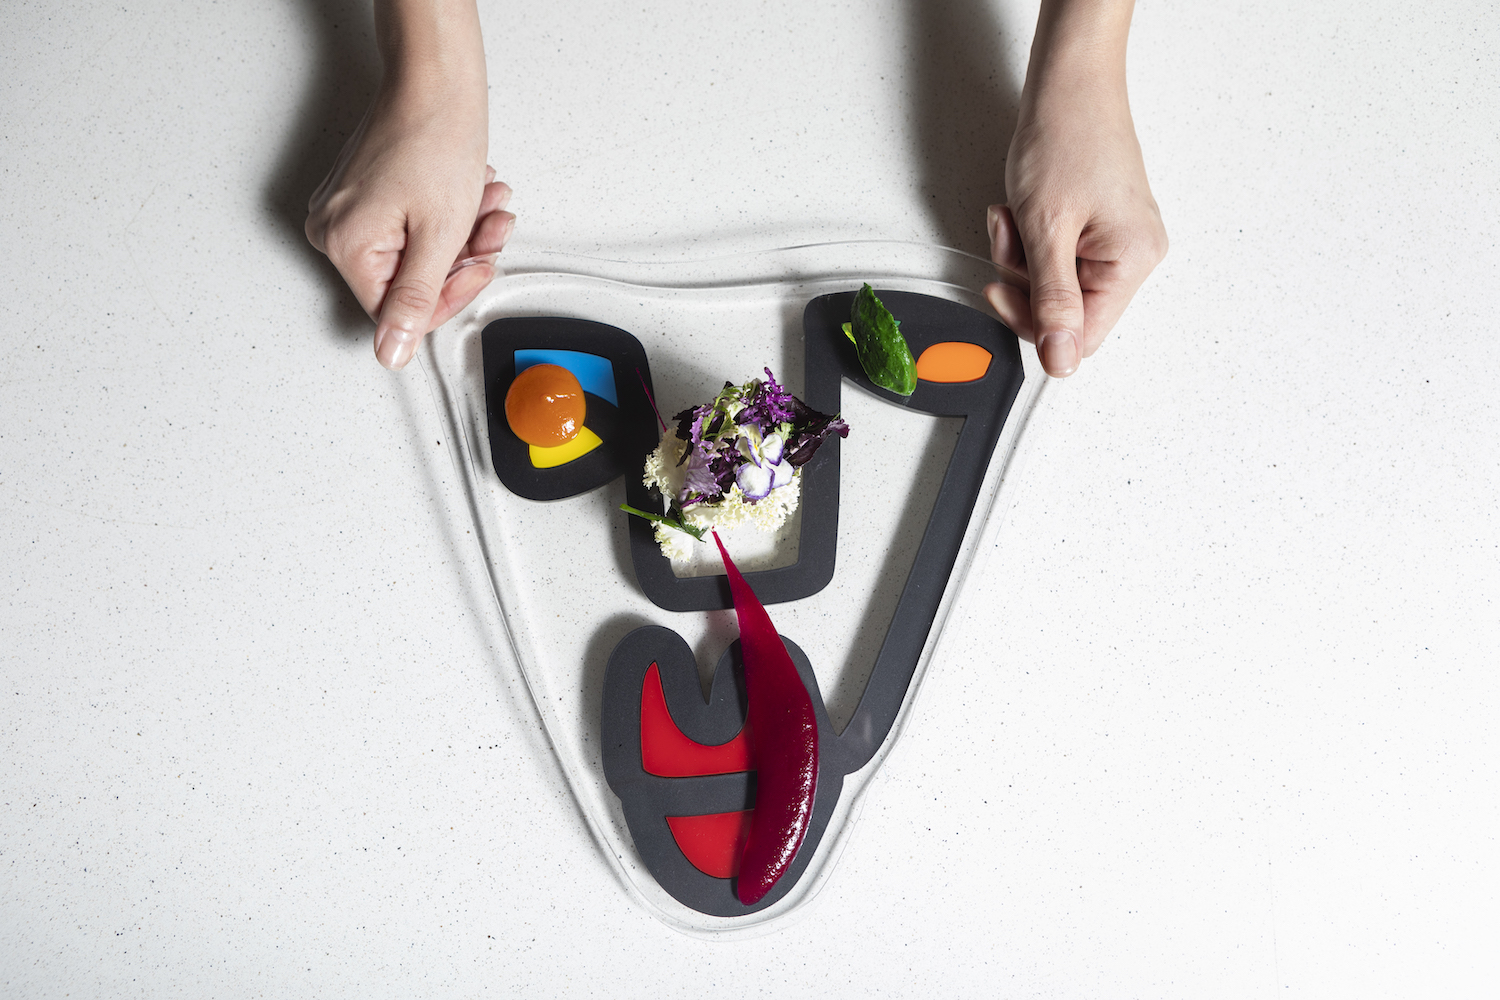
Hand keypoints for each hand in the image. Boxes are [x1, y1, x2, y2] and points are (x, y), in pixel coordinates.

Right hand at [304, 0, 509, 369]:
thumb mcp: (439, 236)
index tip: (478, 268)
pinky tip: (471, 194)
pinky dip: (447, 217)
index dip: (450, 296)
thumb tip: (390, 352)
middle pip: (411, 280)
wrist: (436, 80)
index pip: (399, 312)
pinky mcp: (362, 195)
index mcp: (345, 246)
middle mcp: (333, 231)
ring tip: (487, 206)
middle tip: (490, 231)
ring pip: (418, 252)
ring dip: (463, 235)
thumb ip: (416, 300)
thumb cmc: (435, 137)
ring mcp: (346, 211)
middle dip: (461, 257)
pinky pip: (410, 226)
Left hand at [985, 0, 1166, 377]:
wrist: (1069, 84)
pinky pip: (1059, 256)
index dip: (1036, 324)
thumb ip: (1052, 301)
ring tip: (1013, 216)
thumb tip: (1061, 359)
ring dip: (1022, 257)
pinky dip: (1032, 241)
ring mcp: (1119, 240)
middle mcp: (1136, 254)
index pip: (1084, 334)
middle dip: (1024, 279)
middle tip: (1007, 240)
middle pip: (1066, 308)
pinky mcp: (1100, 226)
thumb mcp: (1046, 230)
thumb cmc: (1066, 138)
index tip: (1001, 294)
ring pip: (1055, 282)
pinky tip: (1024, 211)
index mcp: (1133, 260)